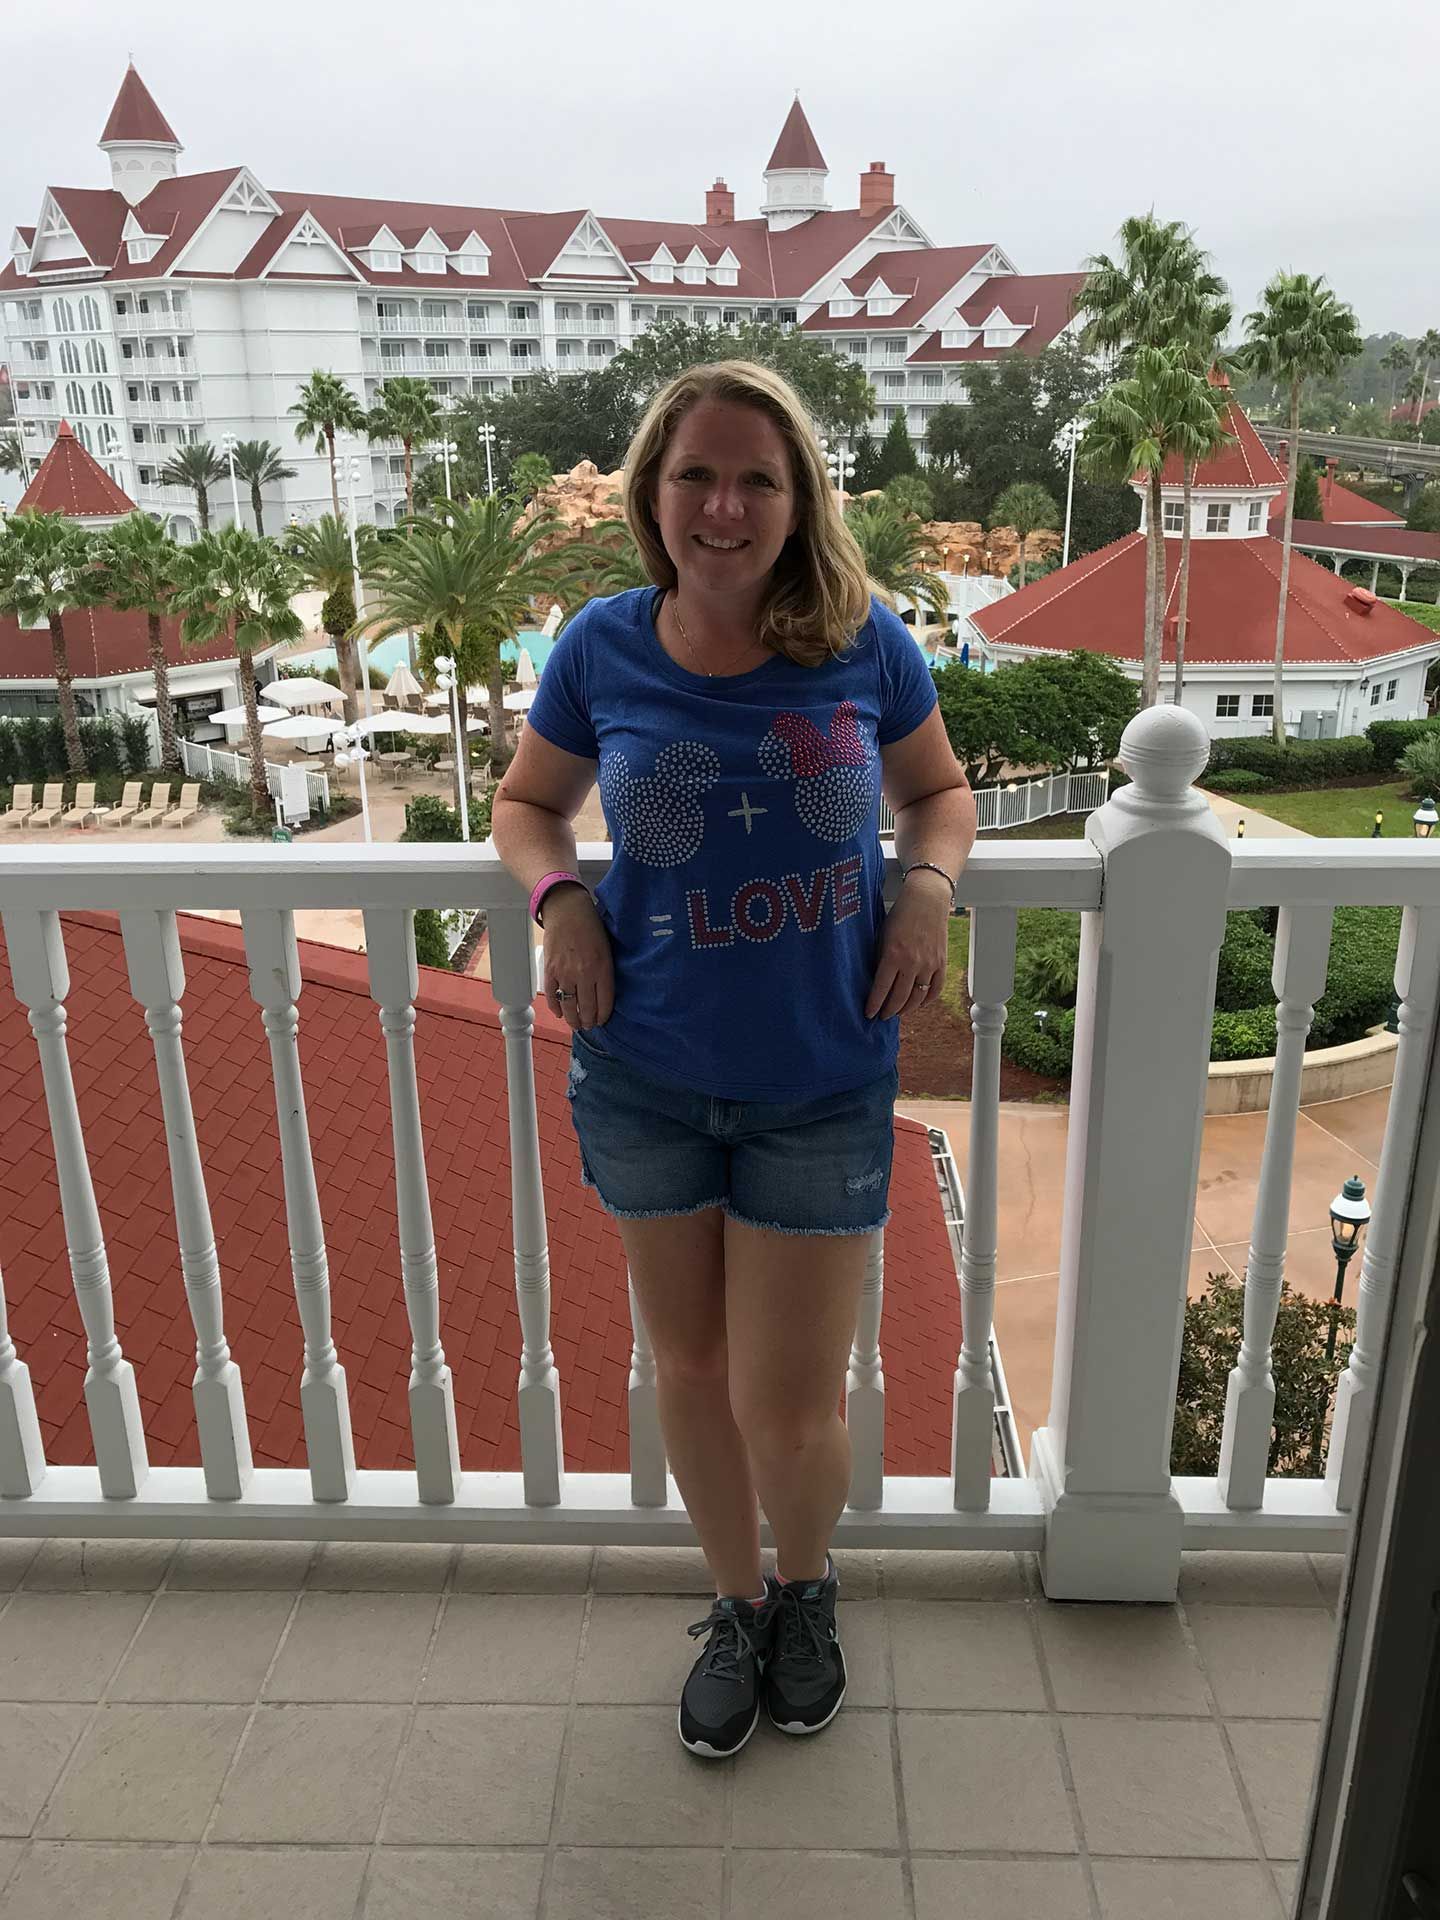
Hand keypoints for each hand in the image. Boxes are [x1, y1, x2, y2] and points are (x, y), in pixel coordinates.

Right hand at [541, 890, 614, 1030]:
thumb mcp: (608, 948)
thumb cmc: (591, 926)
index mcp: (602, 968)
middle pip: (586, 1008)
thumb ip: (606, 971)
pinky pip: (552, 995)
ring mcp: (564, 973)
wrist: (567, 910)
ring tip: (576, 1024)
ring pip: (568, 1006)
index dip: (603, 1015)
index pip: (604, 1002)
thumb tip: (604, 993)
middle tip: (589, 1025)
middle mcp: (583, 974)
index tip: (602, 1021)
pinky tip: (560, 1012)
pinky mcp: (549, 970)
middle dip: (588, 1021)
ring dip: (572, 1019)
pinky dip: (555, 1007)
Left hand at [866, 877, 950, 1019]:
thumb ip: (880, 959)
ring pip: (917, 998)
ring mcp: (929, 964)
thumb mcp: (882, 936)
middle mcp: (912, 963)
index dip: (874, 1005)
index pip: (881, 989)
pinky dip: (926, 1000)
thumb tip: (877, 983)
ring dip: (906, 1009)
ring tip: (897, 1012)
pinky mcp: (941, 963)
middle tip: (882, 1016)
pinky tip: (918, 1003)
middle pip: (899, 998)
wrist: (927, 899)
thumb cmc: (900, 914)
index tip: (868, 1014)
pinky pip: (935, 990)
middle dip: (888, 1010)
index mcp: (893, 955)